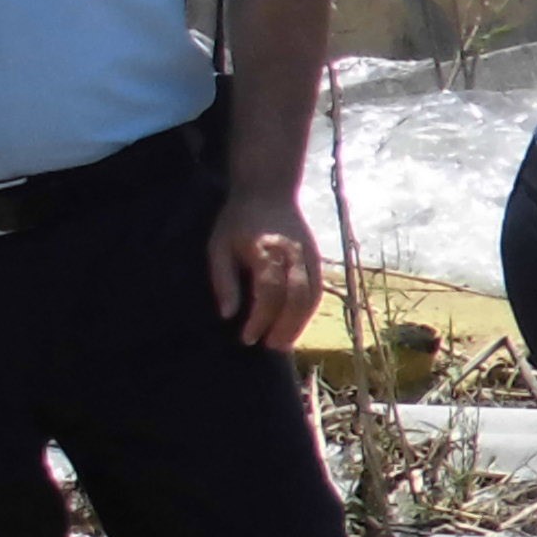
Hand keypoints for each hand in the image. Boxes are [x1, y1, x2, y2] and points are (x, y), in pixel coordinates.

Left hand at [209, 191, 323, 351]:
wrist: (269, 190)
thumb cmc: (238, 220)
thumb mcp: (219, 246)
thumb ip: (223, 280)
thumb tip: (228, 315)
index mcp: (267, 250)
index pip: (268, 292)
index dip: (260, 319)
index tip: (247, 338)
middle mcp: (293, 254)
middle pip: (296, 297)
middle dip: (284, 326)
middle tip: (269, 346)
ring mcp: (309, 255)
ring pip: (311, 296)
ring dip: (300, 323)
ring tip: (285, 343)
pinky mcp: (317, 257)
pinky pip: (318, 289)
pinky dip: (309, 310)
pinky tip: (297, 324)